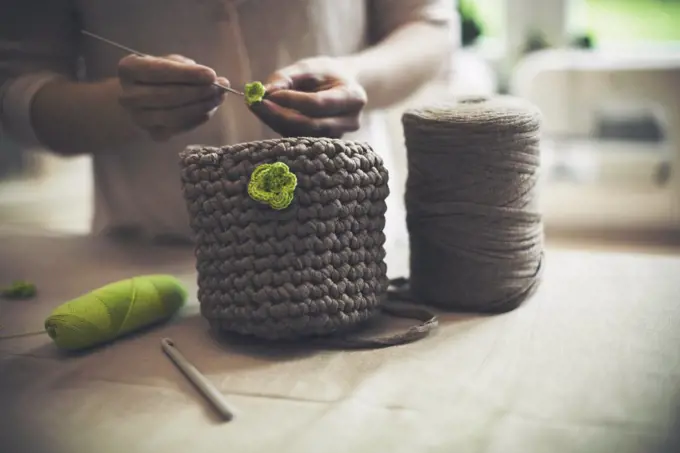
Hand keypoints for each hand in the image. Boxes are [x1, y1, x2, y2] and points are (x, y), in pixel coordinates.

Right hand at [117, 54, 227, 140]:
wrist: (144, 97)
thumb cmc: (161, 74)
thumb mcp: (171, 62)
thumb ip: (190, 70)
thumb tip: (218, 81)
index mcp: (128, 69)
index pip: (158, 72)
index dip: (187, 74)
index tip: (211, 75)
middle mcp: (127, 96)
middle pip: (167, 96)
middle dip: (198, 92)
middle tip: (221, 88)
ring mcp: (139, 118)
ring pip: (174, 115)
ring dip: (201, 107)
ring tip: (218, 98)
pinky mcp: (153, 134)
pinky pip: (178, 129)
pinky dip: (196, 120)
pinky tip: (207, 111)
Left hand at [249, 57, 366, 137]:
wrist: (344, 87)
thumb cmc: (326, 74)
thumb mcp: (309, 67)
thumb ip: (286, 78)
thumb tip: (265, 92)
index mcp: (353, 97)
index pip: (318, 104)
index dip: (292, 101)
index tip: (269, 94)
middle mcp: (349, 121)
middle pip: (310, 124)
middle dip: (279, 115)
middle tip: (254, 103)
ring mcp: (338, 137)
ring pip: (302, 134)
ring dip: (276, 121)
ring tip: (256, 105)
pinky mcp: (324, 144)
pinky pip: (298, 138)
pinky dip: (280, 126)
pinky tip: (267, 113)